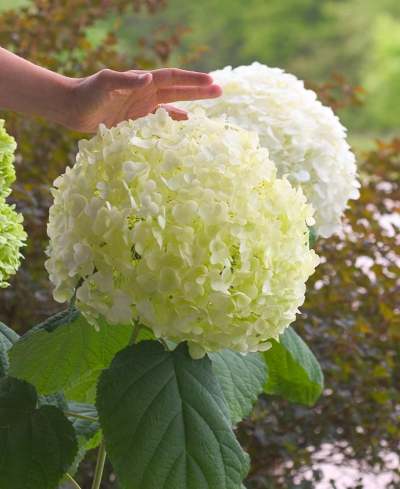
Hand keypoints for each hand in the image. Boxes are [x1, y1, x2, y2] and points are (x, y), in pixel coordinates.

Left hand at [66, 68, 221, 132]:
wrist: (72, 108)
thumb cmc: (87, 93)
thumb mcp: (105, 83)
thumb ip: (125, 80)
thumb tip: (148, 78)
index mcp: (142, 82)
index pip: (173, 79)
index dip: (192, 80)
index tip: (211, 81)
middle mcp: (146, 93)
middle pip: (178, 90)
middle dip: (199, 90)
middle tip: (220, 91)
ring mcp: (142, 107)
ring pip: (172, 106)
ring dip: (189, 105)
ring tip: (209, 108)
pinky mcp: (136, 121)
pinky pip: (159, 122)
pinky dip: (171, 123)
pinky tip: (183, 126)